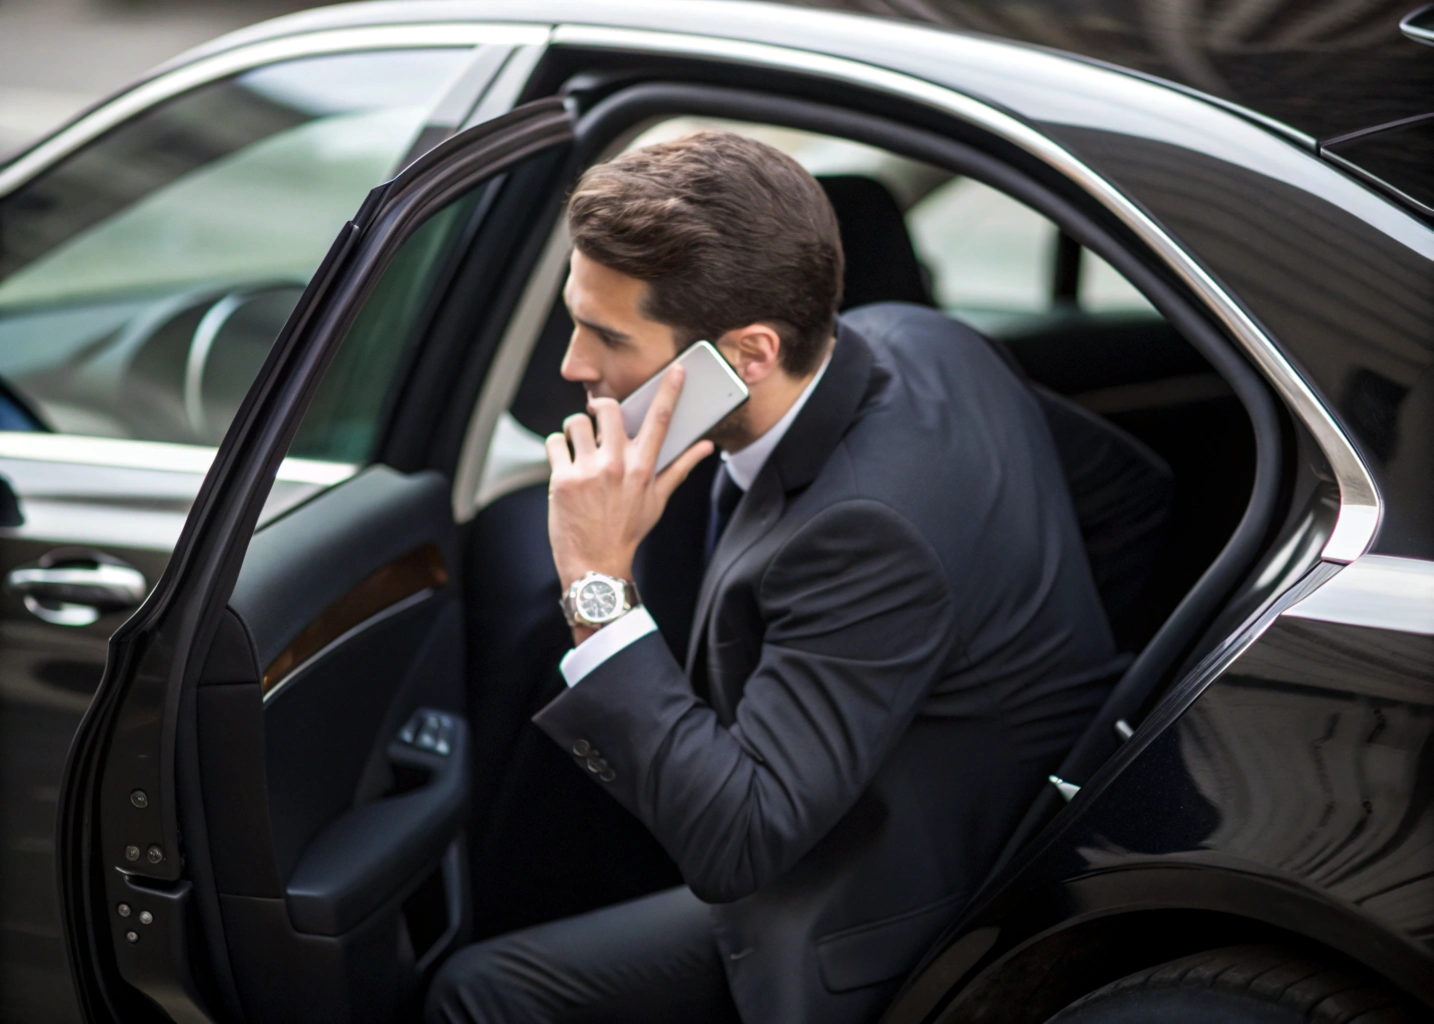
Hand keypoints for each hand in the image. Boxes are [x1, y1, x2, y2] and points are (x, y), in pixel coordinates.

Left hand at [546, 365, 713, 639]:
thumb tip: (706, 446)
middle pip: (609, 409)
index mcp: (644, 468)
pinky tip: (564, 462)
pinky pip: (554, 442)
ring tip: (579, 446)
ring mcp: (588, 472)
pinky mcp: (562, 480)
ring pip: (576, 422)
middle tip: (598, 420)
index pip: (662, 420)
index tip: (676, 369)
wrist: (596, 564)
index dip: (670, 390)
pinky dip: (557, 448)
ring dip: (576, 429)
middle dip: (600, 409)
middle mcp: (617, 465)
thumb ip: (680, 468)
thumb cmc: (628, 530)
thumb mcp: (658, 500)